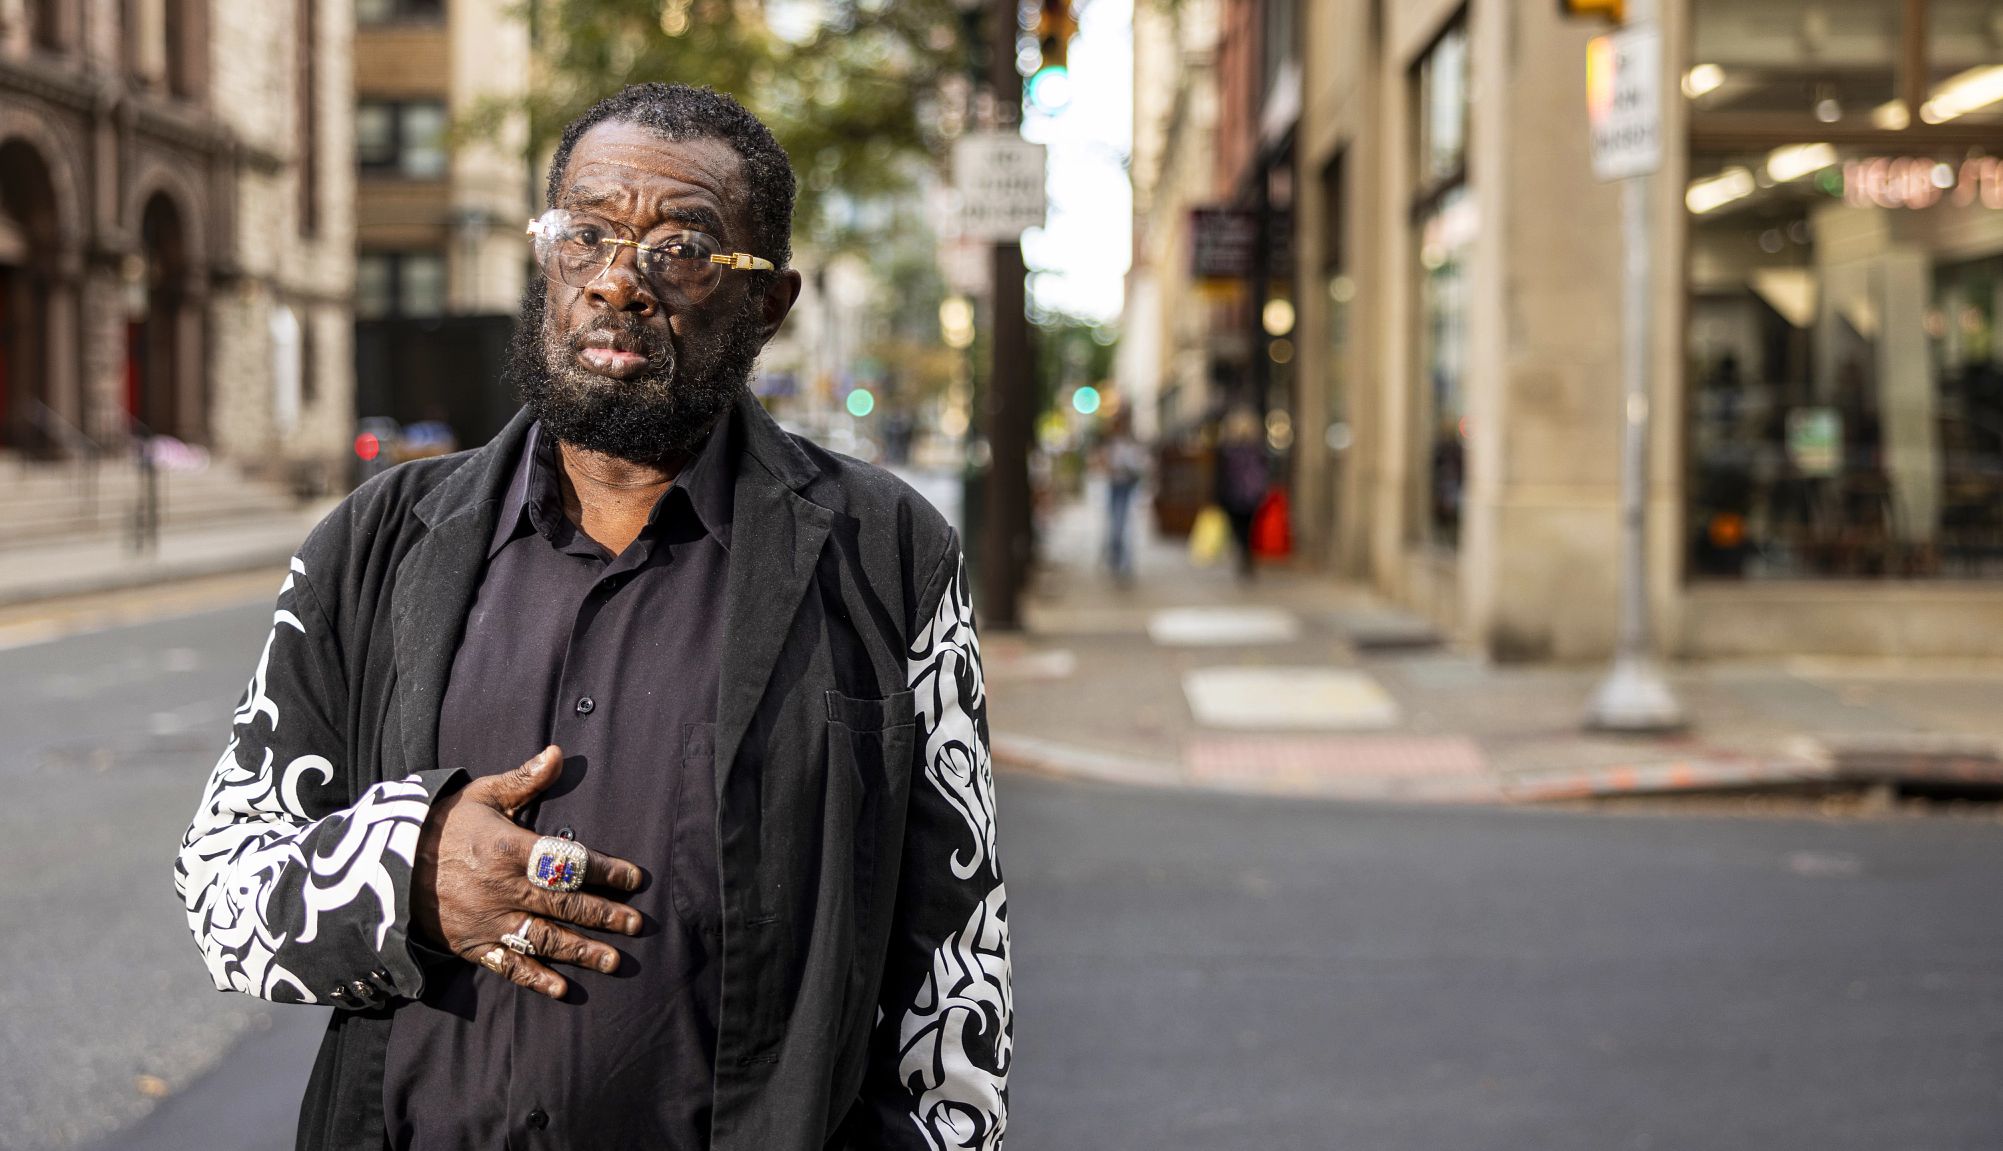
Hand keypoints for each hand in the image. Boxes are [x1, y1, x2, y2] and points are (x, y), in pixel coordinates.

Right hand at [411, 745, 643, 998]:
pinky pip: (507, 965)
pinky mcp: (471, 944)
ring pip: (542, 939)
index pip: (567, 862)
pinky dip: (534, 979)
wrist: (383, 864)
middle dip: (604, 915)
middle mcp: (502, 888)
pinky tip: (562, 989)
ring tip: (614, 960)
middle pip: (562, 904)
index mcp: (509, 849)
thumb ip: (523, 779)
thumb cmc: (442, 824)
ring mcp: (487, 920)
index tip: (635, 879)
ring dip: (580, 951)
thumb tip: (558, 753)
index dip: (604, 871)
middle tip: (637, 925)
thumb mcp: (481, 794)